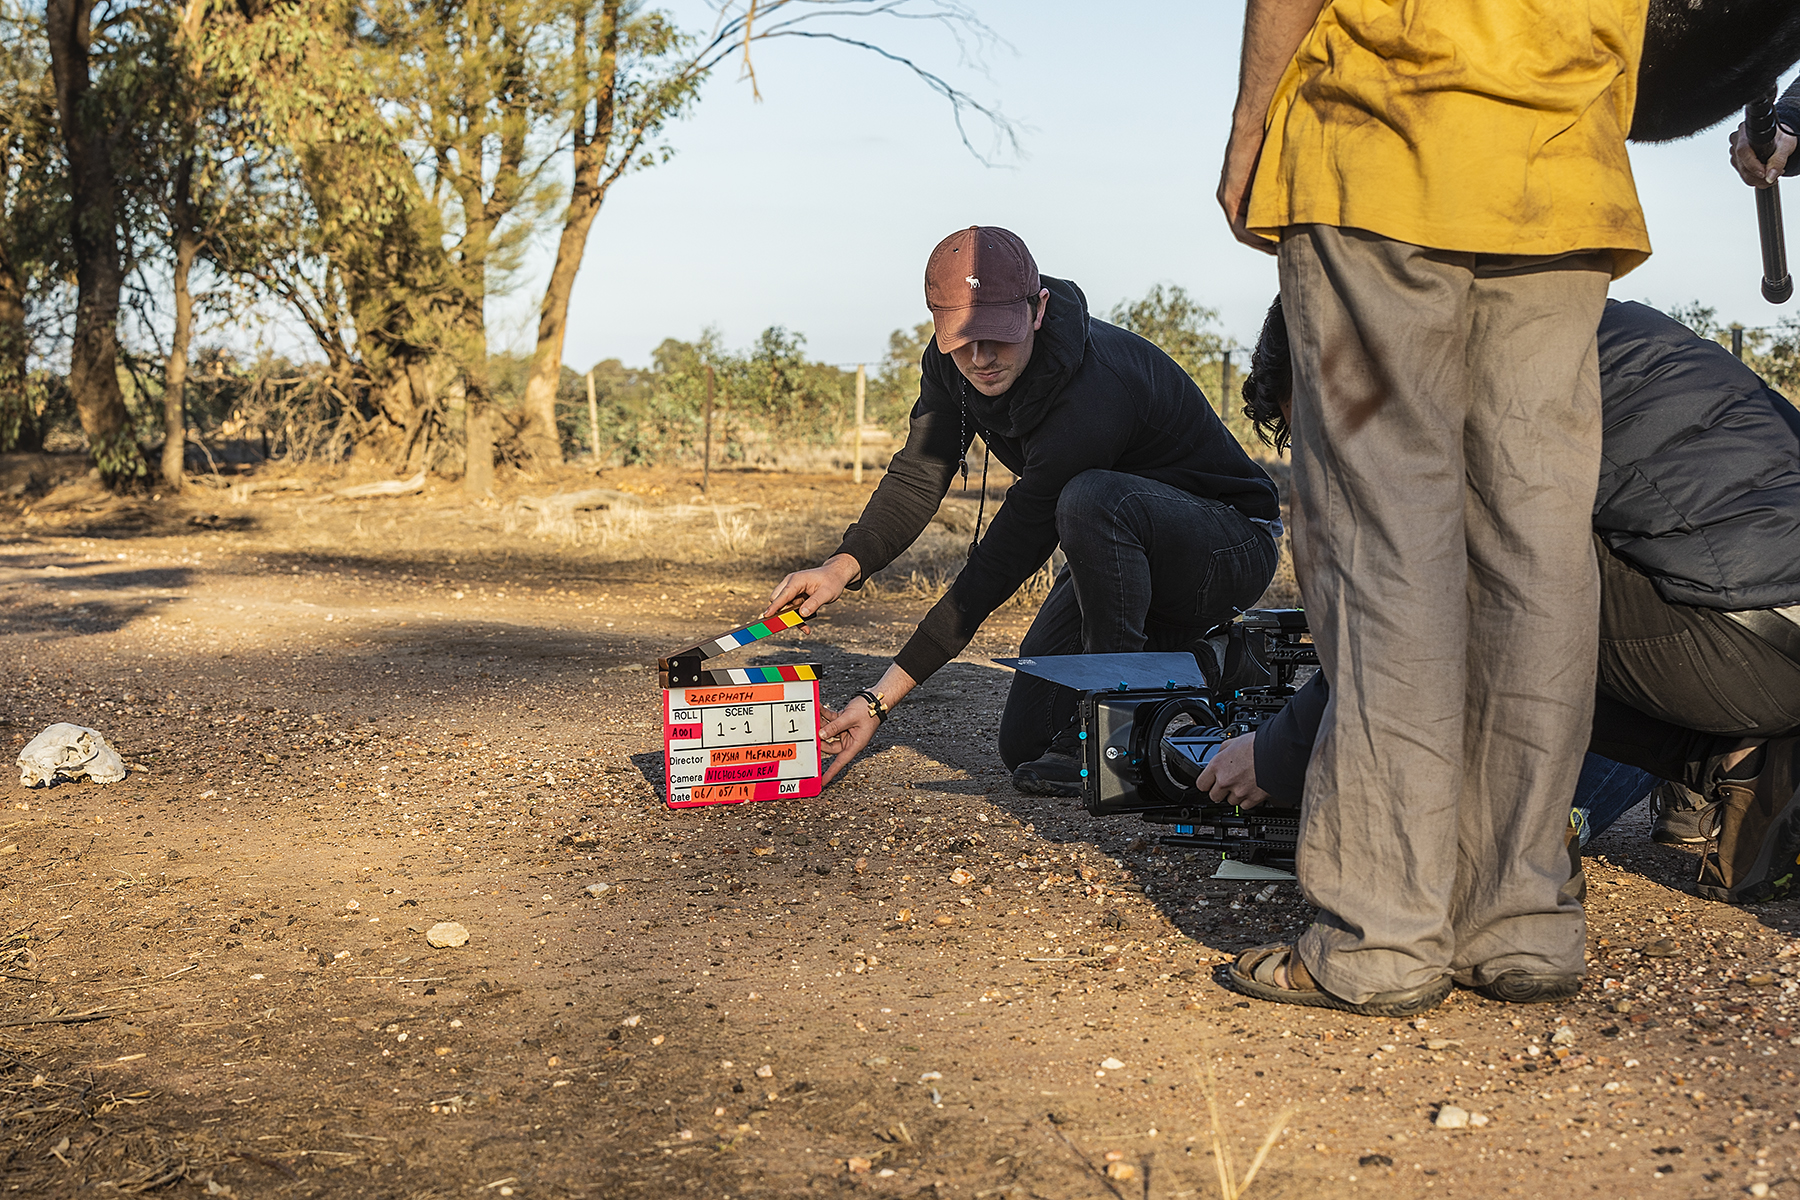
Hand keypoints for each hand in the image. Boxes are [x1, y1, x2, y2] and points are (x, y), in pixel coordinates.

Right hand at [765, 553, 859, 620]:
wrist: (835, 575)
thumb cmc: (831, 581)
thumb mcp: (826, 593)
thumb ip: (814, 603)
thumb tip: (802, 613)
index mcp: (796, 580)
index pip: (782, 595)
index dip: (775, 606)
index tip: (766, 616)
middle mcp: (790, 583)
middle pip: (777, 601)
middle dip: (780, 614)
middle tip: (788, 625)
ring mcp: (791, 590)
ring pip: (783, 608)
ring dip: (790, 619)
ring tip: (805, 628)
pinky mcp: (794, 597)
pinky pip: (790, 610)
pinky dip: (796, 618)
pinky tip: (806, 628)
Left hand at [818, 702, 879, 785]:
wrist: (877, 698)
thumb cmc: (870, 710)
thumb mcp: (850, 718)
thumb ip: (835, 727)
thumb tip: (821, 734)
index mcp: (855, 744)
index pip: (841, 762)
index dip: (831, 772)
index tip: (823, 781)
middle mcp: (850, 740)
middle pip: (830, 746)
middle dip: (821, 740)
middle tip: (812, 733)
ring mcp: (846, 731)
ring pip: (829, 732)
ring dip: (822, 725)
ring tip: (814, 717)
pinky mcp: (844, 722)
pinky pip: (832, 721)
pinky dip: (825, 715)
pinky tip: (819, 709)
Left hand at [1194, 731, 1271, 808]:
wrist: (1278, 753)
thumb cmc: (1258, 746)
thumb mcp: (1234, 742)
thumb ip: (1223, 752)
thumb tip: (1220, 756)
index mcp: (1217, 766)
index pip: (1201, 784)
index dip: (1206, 783)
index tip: (1210, 783)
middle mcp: (1225, 781)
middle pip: (1214, 796)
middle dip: (1220, 791)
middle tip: (1228, 784)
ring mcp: (1239, 791)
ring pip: (1230, 801)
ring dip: (1235, 795)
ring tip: (1244, 784)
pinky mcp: (1252, 799)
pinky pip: (1244, 806)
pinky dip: (1247, 800)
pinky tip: (1251, 790)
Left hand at [1218, 126, 1276, 253]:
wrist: (1258, 121)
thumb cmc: (1274, 138)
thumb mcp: (1281, 170)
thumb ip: (1285, 187)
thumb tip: (1305, 201)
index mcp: (1244, 191)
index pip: (1254, 224)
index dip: (1269, 237)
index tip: (1285, 244)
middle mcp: (1232, 197)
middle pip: (1248, 231)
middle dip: (1266, 243)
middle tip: (1285, 252)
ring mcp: (1228, 197)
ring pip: (1243, 231)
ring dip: (1261, 242)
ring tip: (1280, 250)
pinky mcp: (1229, 195)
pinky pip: (1240, 225)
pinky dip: (1255, 235)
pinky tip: (1271, 241)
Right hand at [1730, 120, 1796, 187]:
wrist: (1779, 138)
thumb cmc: (1781, 136)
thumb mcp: (1785, 145)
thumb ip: (1778, 160)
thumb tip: (1770, 176)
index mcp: (1746, 132)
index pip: (1744, 151)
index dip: (1753, 165)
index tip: (1764, 174)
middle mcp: (1737, 140)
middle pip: (1742, 164)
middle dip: (1759, 175)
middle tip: (1774, 176)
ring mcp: (1734, 151)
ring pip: (1742, 172)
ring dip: (1757, 179)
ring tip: (1772, 174)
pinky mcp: (1736, 160)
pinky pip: (1742, 173)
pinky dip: (1754, 178)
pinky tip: (1765, 173)